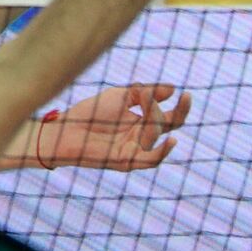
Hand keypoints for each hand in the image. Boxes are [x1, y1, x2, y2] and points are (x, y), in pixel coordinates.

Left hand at [38, 84, 190, 170]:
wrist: (66, 128)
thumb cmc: (90, 112)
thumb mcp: (121, 96)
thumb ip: (147, 93)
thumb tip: (173, 90)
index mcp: (141, 123)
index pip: (169, 118)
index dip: (181, 107)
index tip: (184, 93)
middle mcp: (141, 137)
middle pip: (170, 126)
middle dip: (180, 112)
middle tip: (185, 98)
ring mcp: (135, 150)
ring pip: (157, 135)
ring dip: (153, 116)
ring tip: (142, 98)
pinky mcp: (127, 161)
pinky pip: (151, 160)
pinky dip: (163, 152)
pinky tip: (172, 140)